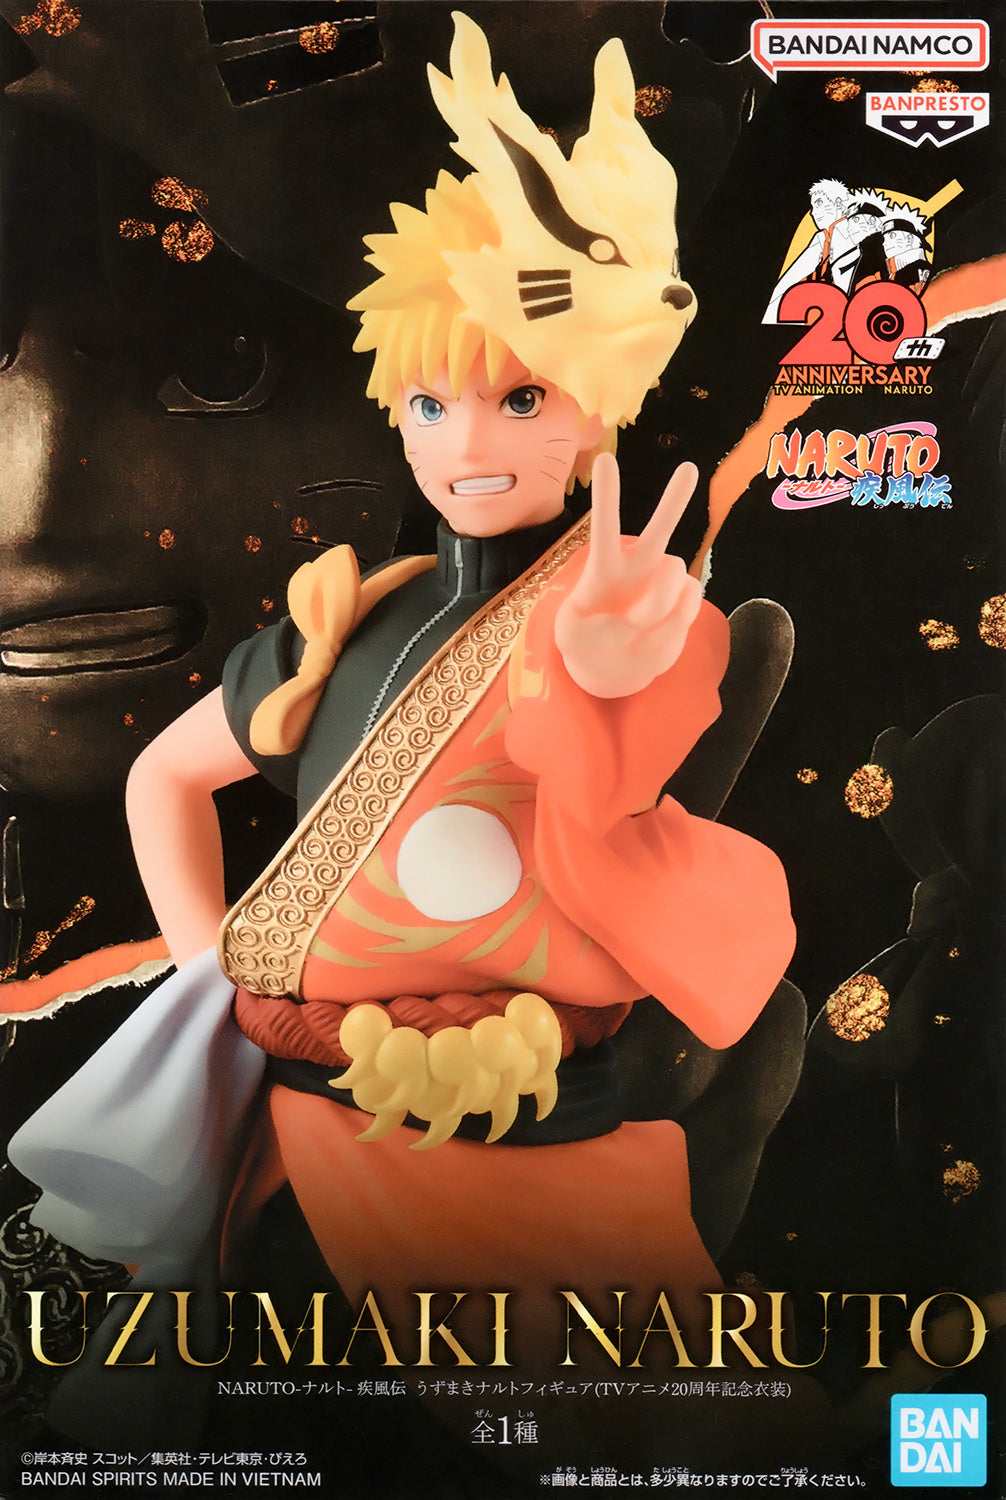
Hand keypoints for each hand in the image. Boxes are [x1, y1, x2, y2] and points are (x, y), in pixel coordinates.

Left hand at [554, 451, 702, 698]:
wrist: (615, 667)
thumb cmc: (585, 643)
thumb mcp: (569, 638)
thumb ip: (592, 628)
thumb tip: (629, 622)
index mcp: (604, 566)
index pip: (605, 526)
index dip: (607, 496)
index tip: (606, 461)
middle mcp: (638, 567)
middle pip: (660, 528)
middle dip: (675, 499)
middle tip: (689, 469)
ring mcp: (664, 584)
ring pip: (674, 574)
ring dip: (658, 602)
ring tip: (639, 624)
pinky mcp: (685, 603)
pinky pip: (690, 601)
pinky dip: (676, 621)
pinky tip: (659, 631)